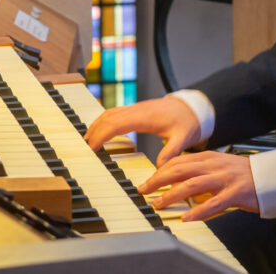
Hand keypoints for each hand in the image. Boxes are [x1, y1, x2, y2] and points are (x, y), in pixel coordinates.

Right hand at [84, 96, 200, 166]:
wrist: (192, 107)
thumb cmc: (187, 121)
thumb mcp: (183, 138)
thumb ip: (172, 152)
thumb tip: (161, 168)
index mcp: (145, 117)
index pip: (116, 124)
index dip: (100, 135)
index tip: (91, 149)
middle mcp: (137, 110)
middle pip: (107, 118)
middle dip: (93, 132)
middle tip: (83, 150)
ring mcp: (135, 109)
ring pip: (108, 113)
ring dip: (96, 126)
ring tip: (87, 142)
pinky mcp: (136, 110)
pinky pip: (114, 113)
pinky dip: (103, 122)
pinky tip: (100, 132)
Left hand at [141, 151, 258, 220]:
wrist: (270, 176)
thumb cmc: (243, 174)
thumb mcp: (219, 166)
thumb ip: (200, 171)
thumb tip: (177, 182)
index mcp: (210, 158)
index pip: (179, 161)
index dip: (160, 171)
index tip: (148, 181)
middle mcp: (215, 165)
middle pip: (180, 170)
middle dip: (159, 180)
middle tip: (145, 190)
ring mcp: (225, 179)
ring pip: (192, 185)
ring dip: (172, 195)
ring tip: (159, 204)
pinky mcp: (235, 193)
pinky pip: (214, 203)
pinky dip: (198, 211)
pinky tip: (187, 217)